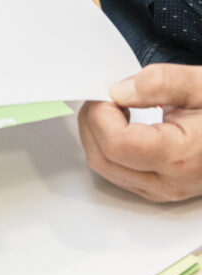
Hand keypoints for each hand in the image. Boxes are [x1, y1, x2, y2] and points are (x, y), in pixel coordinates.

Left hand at [79, 63, 201, 201]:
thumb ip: (161, 83)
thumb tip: (119, 91)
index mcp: (181, 156)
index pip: (115, 144)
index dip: (100, 115)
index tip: (106, 93)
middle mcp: (171, 182)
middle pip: (103, 159)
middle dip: (92, 124)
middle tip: (104, 97)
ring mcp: (165, 191)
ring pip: (106, 170)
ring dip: (98, 136)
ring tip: (115, 108)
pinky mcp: (161, 190)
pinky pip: (119, 174)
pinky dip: (110, 148)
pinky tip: (123, 125)